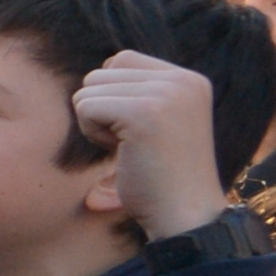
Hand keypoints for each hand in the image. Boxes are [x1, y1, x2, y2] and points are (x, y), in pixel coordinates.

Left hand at [74, 50, 230, 239]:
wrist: (185, 215)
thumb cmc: (162, 176)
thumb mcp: (160, 121)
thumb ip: (139, 91)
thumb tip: (99, 70)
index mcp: (190, 79)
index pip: (121, 60)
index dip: (112, 96)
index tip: (138, 129)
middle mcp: (183, 79)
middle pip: (101, 72)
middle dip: (102, 110)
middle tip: (133, 143)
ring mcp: (166, 94)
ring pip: (89, 88)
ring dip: (96, 123)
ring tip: (130, 148)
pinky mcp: (144, 112)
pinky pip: (85, 107)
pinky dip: (93, 134)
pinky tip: (122, 153)